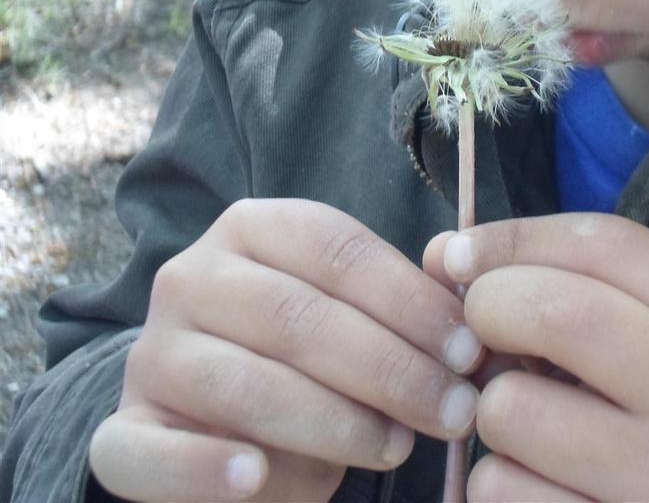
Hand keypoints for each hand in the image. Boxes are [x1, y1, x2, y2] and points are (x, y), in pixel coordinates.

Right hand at [90, 198, 483, 501]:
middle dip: (388, 368)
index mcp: (252, 229)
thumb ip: (399, 307)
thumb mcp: (351, 314)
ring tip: (396, 449)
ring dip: (331, 423)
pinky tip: (256, 478)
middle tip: (453, 413)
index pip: (336, 250)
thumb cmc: (307, 353)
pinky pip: (152, 453)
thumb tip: (468, 317)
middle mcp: (191, 277)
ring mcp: (150, 354)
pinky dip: (205, 470)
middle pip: (296, 316)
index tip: (469, 350)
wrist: (212, 406)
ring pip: (242, 384)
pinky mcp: (122, 432)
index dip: (409, 301)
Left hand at [422, 213, 648, 502]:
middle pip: (561, 313)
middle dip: (489, 308)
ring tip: (532, 425)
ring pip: (511, 410)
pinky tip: (540, 484)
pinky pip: (499, 489)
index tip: (458, 254)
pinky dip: (496, 480)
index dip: (515, 238)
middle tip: (482, 333)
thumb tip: (442, 253)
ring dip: (493, 409)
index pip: (609, 247)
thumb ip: (564, 282)